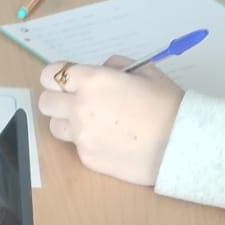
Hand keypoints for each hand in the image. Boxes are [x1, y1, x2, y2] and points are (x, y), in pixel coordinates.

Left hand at [35, 59, 182, 186]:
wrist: (179, 144)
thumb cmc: (166, 104)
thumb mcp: (144, 70)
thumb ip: (115, 66)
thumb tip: (101, 69)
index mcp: (93, 81)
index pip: (51, 74)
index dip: (57, 76)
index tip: (66, 80)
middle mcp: (80, 108)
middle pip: (46, 102)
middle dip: (57, 99)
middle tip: (76, 101)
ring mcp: (82, 136)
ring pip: (55, 127)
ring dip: (67, 122)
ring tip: (93, 122)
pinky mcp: (87, 158)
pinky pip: (75, 146)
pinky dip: (86, 141)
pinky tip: (109, 139)